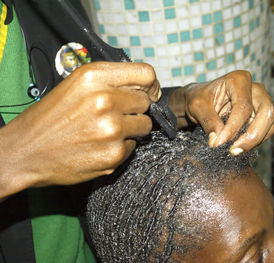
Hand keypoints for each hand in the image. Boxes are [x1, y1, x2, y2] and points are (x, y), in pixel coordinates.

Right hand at [0, 62, 159, 197]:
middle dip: (136, 109)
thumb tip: (144, 87)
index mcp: (95, 77)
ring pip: (145, 125)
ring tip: (107, 131)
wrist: (26, 151)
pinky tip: (100, 145)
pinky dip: (121, 146)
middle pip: (146, 101)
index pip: (146, 74)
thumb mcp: (76, 84)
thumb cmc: (50, 117)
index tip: (148, 93)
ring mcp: (112, 129)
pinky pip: (133, 146)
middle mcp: (105, 100)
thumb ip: (110, 81)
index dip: (150, 85)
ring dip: (132, 129)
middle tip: (116, 115)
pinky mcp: (114, 154)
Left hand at [169, 70, 273, 154]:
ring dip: (255, 141)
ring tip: (234, 150)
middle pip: (267, 112)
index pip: (243, 107)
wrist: (201, 102)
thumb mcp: (197, 107)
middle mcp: (255, 89)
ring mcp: (261, 102)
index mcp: (238, 80)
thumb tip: (218, 140)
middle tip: (233, 151)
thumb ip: (208, 122)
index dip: (232, 128)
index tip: (218, 144)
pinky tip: (238, 146)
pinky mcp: (262, 116)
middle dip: (252, 136)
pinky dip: (256, 142)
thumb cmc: (199, 99)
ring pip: (271, 124)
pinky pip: (267, 131)